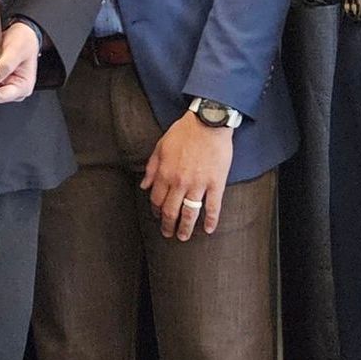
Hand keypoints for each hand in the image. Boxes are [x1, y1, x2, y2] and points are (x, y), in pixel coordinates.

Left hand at [140, 112, 233, 240]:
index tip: (157, 217)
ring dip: (185, 228)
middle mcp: (180, 182)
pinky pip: (213, 207)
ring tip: (183, 237)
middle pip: (171, 211)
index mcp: (165, 173)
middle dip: (168, 225)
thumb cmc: (184, 132)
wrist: (208, 123)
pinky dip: (210, 220)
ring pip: (190, 213)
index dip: (156, 211)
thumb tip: (144, 185)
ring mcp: (198, 185)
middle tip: (168, 234)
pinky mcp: (216, 183)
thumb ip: (152, 167)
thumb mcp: (160, 146)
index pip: (157, 200)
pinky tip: (208, 230)